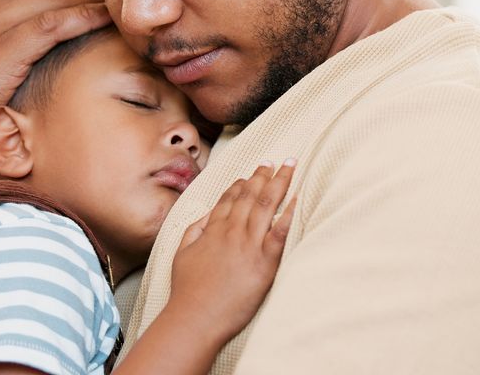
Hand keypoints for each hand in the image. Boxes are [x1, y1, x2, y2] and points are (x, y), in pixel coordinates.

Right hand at [169, 161, 296, 343]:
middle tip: (275, 161)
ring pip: (267, 206)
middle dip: (264, 175)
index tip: (250, 173)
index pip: (230, 199)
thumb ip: (195, 229)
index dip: (241, 183)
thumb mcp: (182, 253)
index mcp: (213, 229)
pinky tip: (297, 198)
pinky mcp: (265, 262)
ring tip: (290, 167)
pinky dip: (289, 213)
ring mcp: (249, 245)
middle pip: (251, 196)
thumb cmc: (187, 290)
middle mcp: (232, 232)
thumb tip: (207, 214)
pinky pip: (280, 232)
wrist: (196, 317)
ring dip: (279, 183)